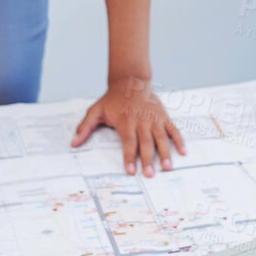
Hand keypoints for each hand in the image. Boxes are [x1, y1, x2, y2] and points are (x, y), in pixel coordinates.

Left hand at [70, 76, 186, 176]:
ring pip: (161, 138)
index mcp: (126, 122)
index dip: (129, 157)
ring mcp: (154, 119)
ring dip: (164, 153)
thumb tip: (73, 143)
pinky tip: (182, 152)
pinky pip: (173, 130)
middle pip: (145, 143)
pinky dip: (178, 141)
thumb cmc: (112, 99)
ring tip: (167, 167)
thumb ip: (85, 127)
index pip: (128, 142)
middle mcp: (141, 121)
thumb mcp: (95, 110)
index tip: (131, 171)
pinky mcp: (163, 116)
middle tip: (150, 175)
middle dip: (147, 160)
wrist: (130, 80)